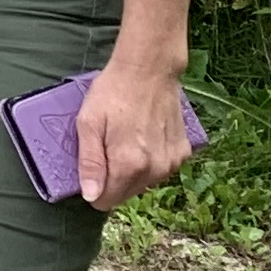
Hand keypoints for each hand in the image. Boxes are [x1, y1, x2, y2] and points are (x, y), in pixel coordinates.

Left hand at [75, 53, 197, 208]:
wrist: (149, 70)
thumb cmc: (113, 93)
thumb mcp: (88, 124)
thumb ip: (90, 163)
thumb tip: (91, 196)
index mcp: (129, 165)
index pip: (106, 200)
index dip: (93, 188)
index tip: (90, 169)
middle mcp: (155, 169)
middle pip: (126, 194)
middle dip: (112, 180)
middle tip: (106, 149)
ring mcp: (173, 162)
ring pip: (144, 184)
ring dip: (132, 171)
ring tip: (125, 140)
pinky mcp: (183, 153)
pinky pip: (160, 170)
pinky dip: (150, 161)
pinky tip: (143, 138)